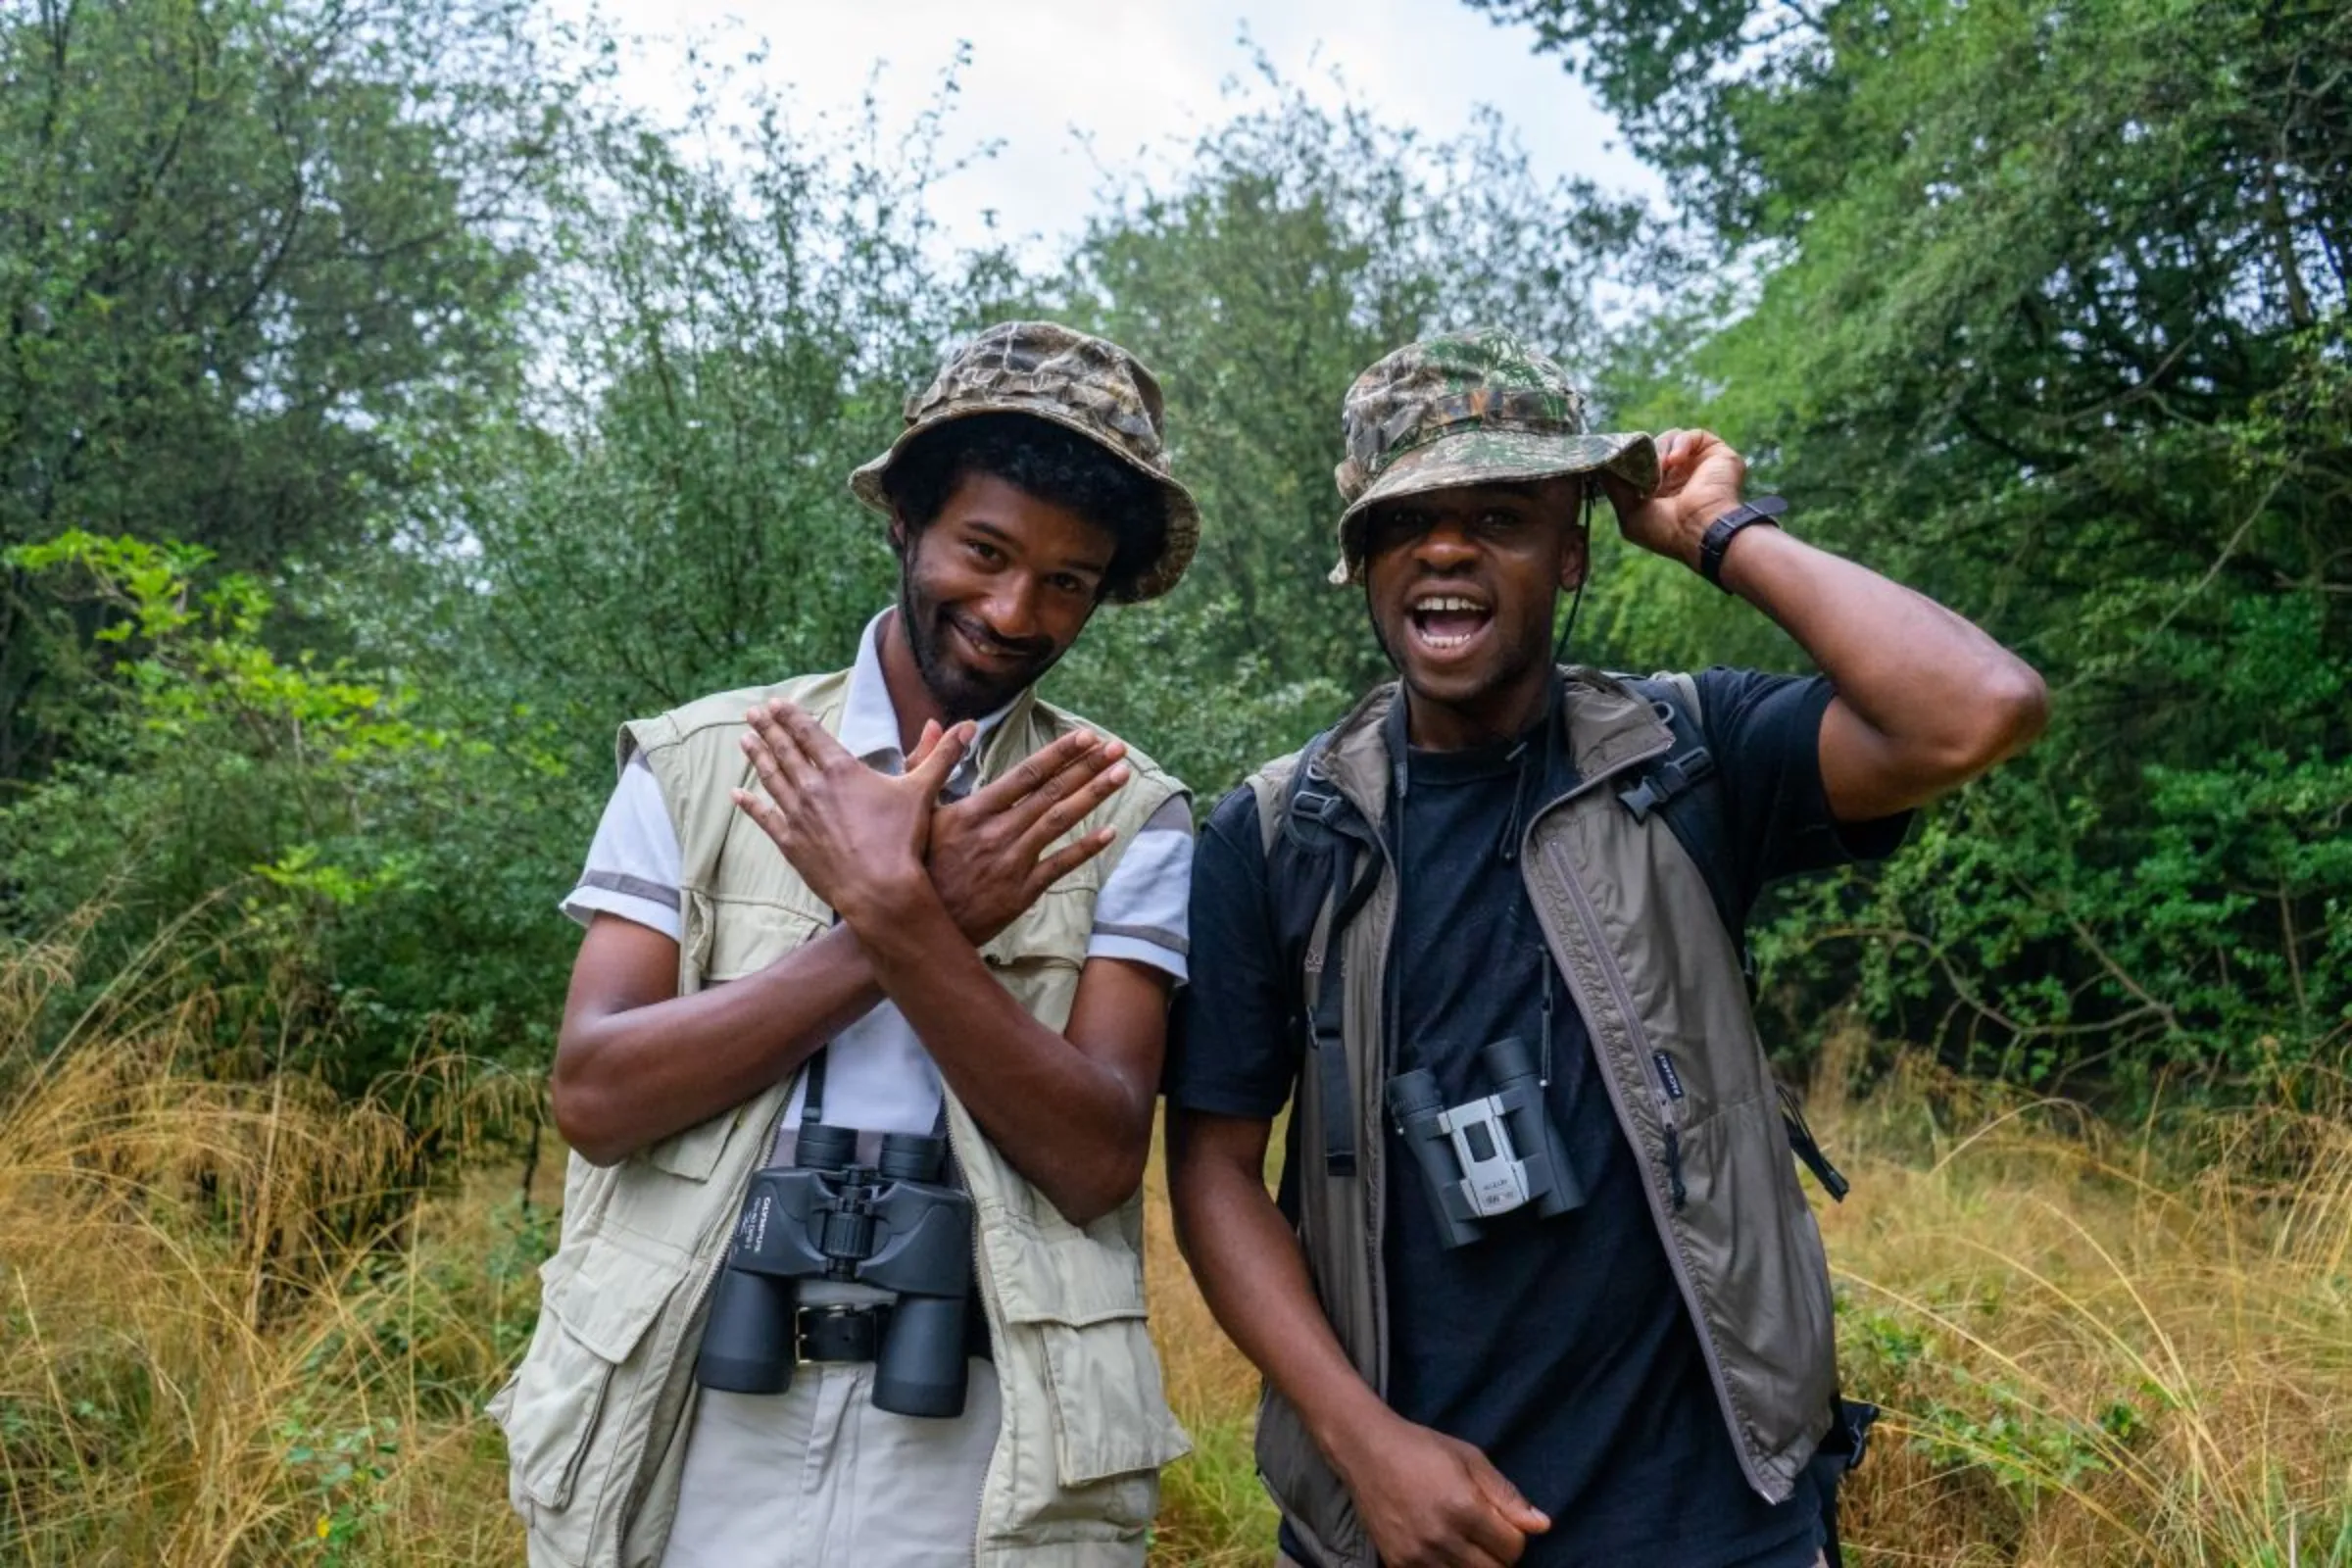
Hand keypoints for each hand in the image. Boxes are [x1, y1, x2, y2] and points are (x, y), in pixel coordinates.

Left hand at [731, 700, 972, 928]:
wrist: (880, 889)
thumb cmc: (903, 840)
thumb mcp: (923, 791)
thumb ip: (941, 755)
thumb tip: (970, 725)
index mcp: (842, 770)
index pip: (810, 734)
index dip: (792, 717)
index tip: (776, 704)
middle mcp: (813, 787)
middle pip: (785, 751)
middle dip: (768, 729)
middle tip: (753, 714)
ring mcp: (798, 815)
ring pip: (771, 779)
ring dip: (757, 757)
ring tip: (744, 740)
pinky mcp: (790, 843)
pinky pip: (765, 818)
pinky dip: (750, 805)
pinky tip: (738, 794)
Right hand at [926, 727, 1131, 945]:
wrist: (913, 923)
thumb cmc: (912, 862)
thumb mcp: (914, 809)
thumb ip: (927, 762)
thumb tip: (933, 723)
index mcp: (973, 810)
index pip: (1026, 774)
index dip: (1059, 753)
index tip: (1086, 736)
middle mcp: (997, 832)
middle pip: (1051, 792)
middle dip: (1087, 767)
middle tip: (1117, 748)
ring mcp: (1011, 862)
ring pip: (1060, 822)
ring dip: (1094, 795)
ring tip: (1121, 775)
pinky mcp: (1020, 892)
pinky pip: (1059, 865)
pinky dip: (1085, 848)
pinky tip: (1110, 832)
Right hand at [1332, 1413, 1548, 1566]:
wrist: (1365, 1450)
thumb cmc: (1422, 1448)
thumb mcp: (1471, 1459)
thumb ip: (1507, 1496)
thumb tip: (1542, 1526)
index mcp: (1463, 1508)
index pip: (1513, 1548)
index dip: (1515, 1535)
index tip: (1501, 1521)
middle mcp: (1440, 1538)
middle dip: (1499, 1556)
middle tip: (1486, 1534)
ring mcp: (1416, 1556)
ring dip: (1474, 1565)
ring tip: (1464, 1541)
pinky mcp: (1397, 1564)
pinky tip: (1441, 1548)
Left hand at [1599, 427, 1748, 571]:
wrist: (1702, 530)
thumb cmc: (1666, 531)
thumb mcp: (1630, 514)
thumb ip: (1616, 488)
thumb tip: (1601, 464)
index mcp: (1662, 493)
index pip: (1642, 465)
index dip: (1630, 460)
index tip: (1618, 459)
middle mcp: (1680, 478)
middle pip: (1654, 449)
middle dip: (1644, 455)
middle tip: (1641, 467)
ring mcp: (1698, 465)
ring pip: (1671, 438)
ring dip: (1660, 449)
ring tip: (1661, 467)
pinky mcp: (1716, 453)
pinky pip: (1694, 435)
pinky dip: (1681, 443)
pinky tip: (1675, 461)